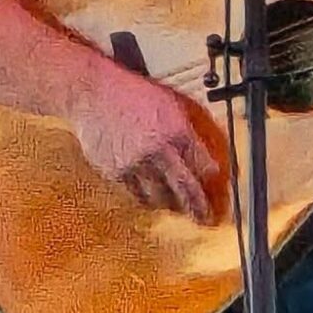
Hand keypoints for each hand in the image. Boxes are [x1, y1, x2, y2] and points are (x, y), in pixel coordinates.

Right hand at [67, 63, 214, 221]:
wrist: (95, 94)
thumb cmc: (131, 95)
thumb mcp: (169, 103)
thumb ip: (186, 129)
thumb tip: (202, 153)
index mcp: (176, 130)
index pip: (201, 163)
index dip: (210, 180)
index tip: (217, 192)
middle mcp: (158, 149)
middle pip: (184, 186)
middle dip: (197, 206)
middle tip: (205, 218)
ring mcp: (136, 163)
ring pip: (160, 195)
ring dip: (171, 205)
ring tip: (177, 209)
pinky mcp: (116, 171)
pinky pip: (136, 194)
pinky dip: (147, 199)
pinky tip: (152, 199)